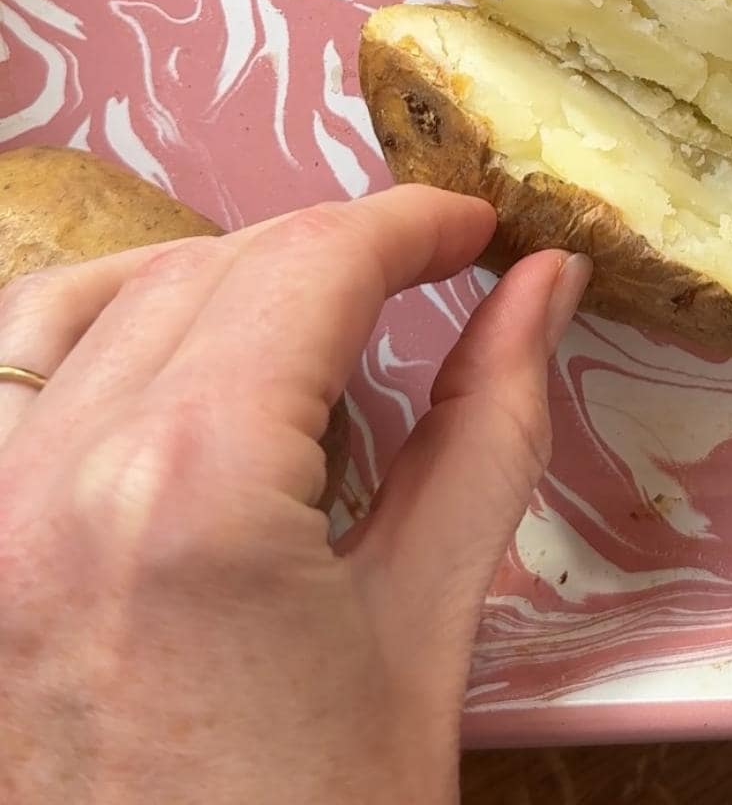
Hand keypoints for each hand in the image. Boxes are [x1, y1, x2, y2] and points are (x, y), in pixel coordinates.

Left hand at [0, 188, 590, 804]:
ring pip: (78, 301)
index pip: (310, 266)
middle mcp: (54, 479)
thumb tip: (541, 286)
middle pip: (208, 269)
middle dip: (327, 256)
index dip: (408, 226)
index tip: (472, 227)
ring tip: (288, 325)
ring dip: (193, 278)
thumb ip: (484, 432)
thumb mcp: (421, 642)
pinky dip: (74, 341)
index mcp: (192, 487)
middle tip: (419, 286)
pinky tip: (147, 378)